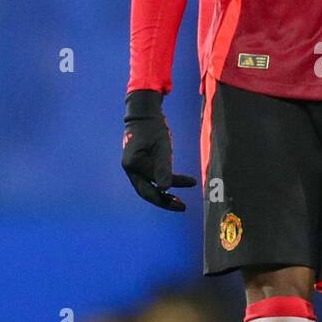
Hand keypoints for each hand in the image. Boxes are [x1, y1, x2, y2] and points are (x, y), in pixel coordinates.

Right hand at [122, 89, 196, 210]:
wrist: (143, 114)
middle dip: (164, 201)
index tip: (191, 184)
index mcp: (132, 164)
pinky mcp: (139, 167)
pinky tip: (171, 190)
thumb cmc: (153, 127)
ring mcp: (133, 169)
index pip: (153, 182)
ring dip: (163, 196)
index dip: (172, 187)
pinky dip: (160, 186)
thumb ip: (164, 166)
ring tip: (179, 202)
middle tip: (182, 207)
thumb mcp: (162, 145)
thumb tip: (166, 188)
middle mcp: (130, 169)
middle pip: (146, 192)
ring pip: (147, 188)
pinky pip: (149, 181)